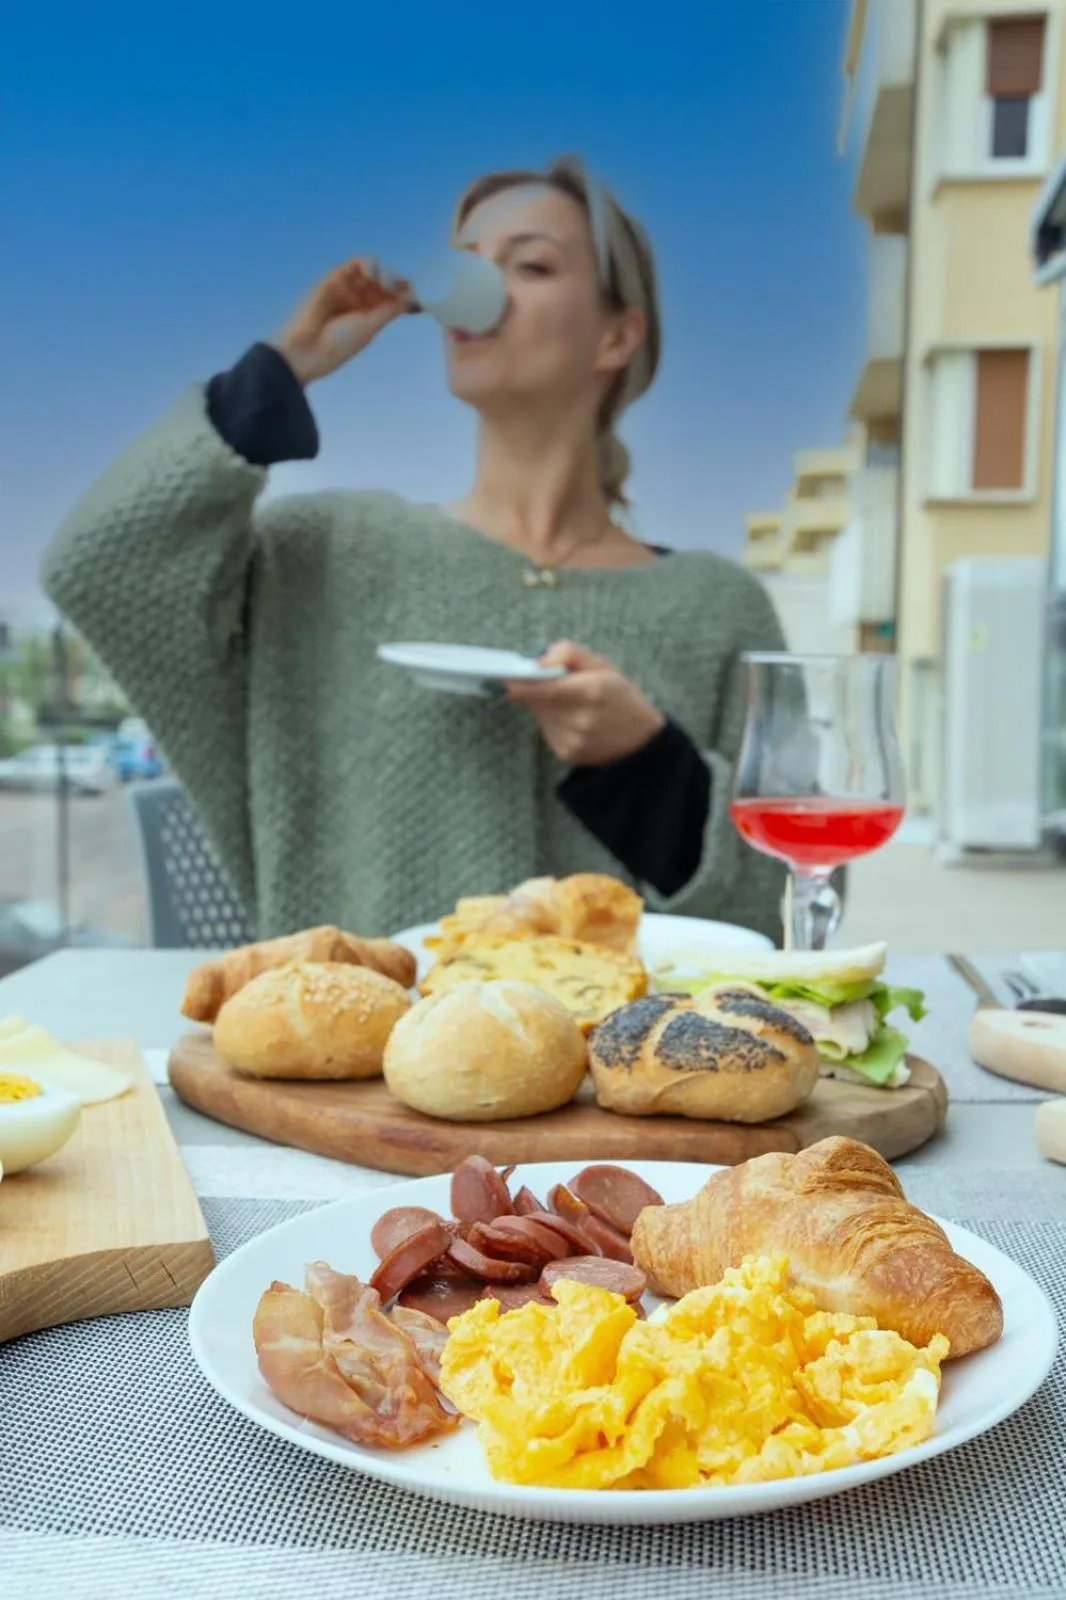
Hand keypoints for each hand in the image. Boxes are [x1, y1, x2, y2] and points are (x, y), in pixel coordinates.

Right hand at [270, 258, 412, 385]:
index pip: (393, 296)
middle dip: (397, 283)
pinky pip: (357, 264)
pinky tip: (374, 276)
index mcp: (371, 315)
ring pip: (374, 270)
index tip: (418, 296)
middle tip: (400, 291)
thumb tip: (414, 297)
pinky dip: (369, 265)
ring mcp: (348, 288)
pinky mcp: (336, 278)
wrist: (307, 349)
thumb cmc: (338, 345)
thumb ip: (391, 309)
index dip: (406, 292)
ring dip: (385, 273)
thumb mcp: (371, 326)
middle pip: (386, 281)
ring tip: (386, 285)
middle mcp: (360, 300)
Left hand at [506, 640, 664, 765]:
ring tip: (570, 703)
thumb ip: (569, 654)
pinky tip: (574, 721)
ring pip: (541, 716)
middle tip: (547, 681)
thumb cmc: (622, 698)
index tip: (502, 679)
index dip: (520, 685)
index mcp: (591, 692)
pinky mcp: (567, 754)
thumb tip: (537, 660)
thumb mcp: (604, 665)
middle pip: (538, 701)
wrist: (641, 743)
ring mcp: (572, 740)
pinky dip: (553, 722)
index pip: (545, 689)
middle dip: (535, 689)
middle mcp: (580, 720)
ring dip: (545, 706)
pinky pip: (548, 730)